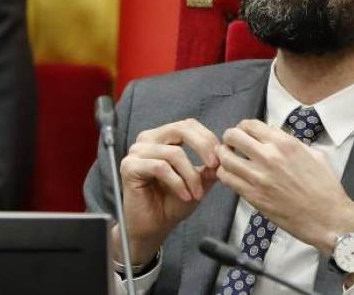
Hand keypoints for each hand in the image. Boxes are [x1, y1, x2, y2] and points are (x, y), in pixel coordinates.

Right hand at [117, 118, 220, 264]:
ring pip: (174, 153)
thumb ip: (209, 167)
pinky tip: (184, 195)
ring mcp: (137, 152)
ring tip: (197, 194)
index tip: (220, 158)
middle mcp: (148, 139)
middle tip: (214, 166)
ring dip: (191, 176)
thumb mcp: (197, 182)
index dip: (207, 139)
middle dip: (203, 147)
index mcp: (162, 137)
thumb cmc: (171, 204)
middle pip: (181, 129)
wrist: (152, 228)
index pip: (188, 125)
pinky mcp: (129, 166)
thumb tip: (223, 155)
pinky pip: (160, 167)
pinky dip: (177, 182)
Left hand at [216, 119, 353, 252]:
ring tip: (227, 159)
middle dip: (229, 138)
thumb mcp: (313, 155)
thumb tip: (273, 136)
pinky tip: (230, 175)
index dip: (242, 127)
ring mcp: (259, 177)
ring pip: (226, 158)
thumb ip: (290, 143)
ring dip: (223, 156)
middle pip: (233, 137)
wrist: (327, 218)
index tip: (242, 133)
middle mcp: (269, 156)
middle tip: (231, 144)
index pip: (251, 125)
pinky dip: (225, 174)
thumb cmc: (325, 187)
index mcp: (285, 143)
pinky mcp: (253, 196)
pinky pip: (228, 179)